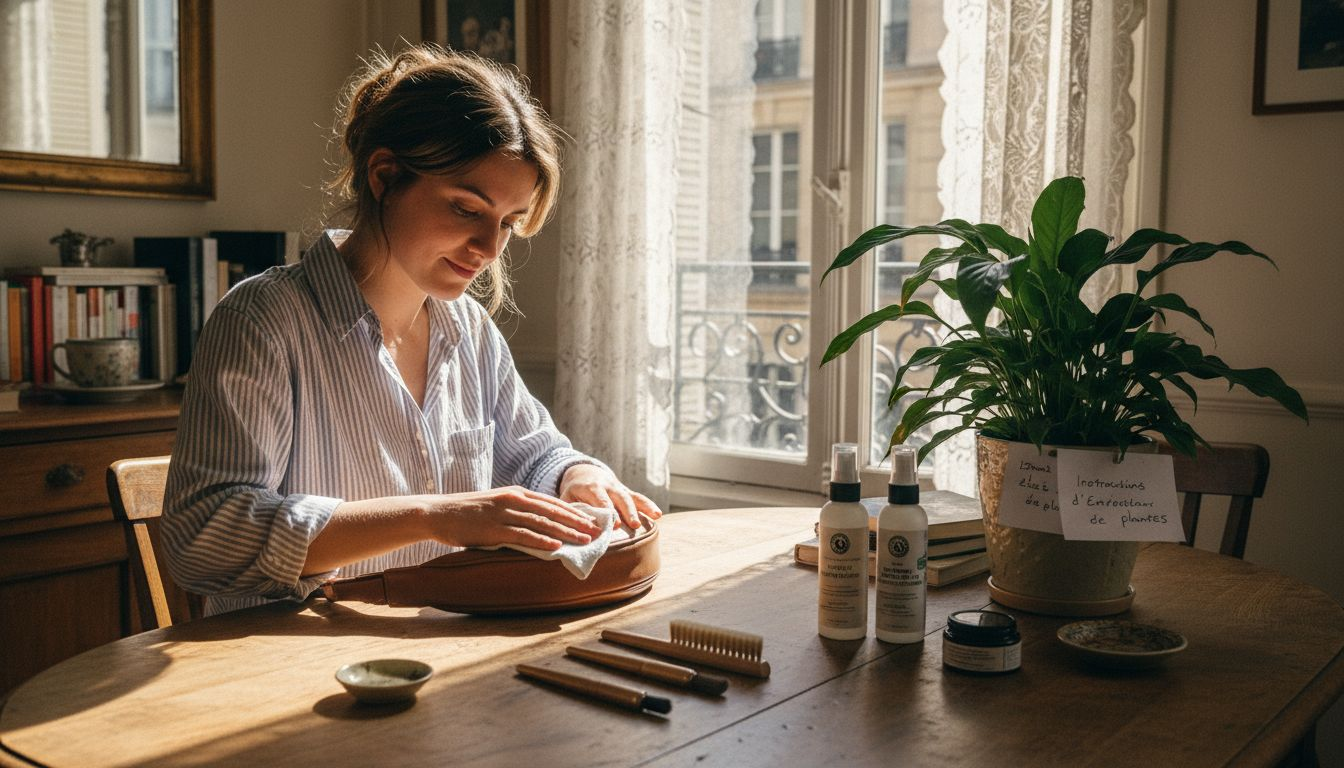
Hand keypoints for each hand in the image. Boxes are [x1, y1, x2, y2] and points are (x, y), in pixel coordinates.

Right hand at [424, 486, 603, 550]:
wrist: (438, 513)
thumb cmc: (468, 513)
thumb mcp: (496, 506)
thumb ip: (516, 512)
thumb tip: (538, 526)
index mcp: (516, 493)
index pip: (551, 502)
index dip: (573, 511)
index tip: (591, 520)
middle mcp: (513, 500)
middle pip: (552, 510)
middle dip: (576, 521)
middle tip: (595, 531)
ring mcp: (504, 514)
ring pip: (542, 523)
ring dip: (565, 532)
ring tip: (583, 540)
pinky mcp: (493, 529)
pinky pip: (522, 535)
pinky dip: (541, 541)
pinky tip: (556, 547)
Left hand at [558, 463, 663, 529]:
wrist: (584, 473)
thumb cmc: (574, 491)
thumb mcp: (567, 497)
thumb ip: (572, 510)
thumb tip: (578, 528)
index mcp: (591, 487)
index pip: (601, 499)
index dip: (608, 511)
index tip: (615, 524)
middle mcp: (607, 486)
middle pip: (619, 497)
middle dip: (627, 511)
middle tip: (632, 524)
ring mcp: (619, 488)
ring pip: (631, 497)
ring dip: (641, 508)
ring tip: (651, 519)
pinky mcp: (626, 492)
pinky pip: (639, 498)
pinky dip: (648, 505)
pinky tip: (657, 515)